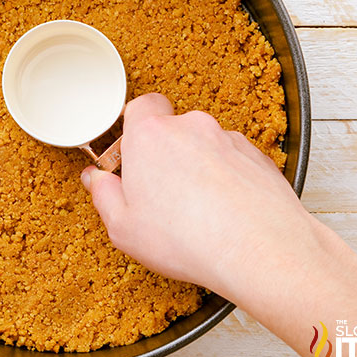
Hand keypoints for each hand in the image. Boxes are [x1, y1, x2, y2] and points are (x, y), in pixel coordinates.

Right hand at [80, 92, 313, 295]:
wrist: (259, 249)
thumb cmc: (189, 238)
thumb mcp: (124, 227)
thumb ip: (104, 195)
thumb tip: (98, 181)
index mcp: (150, 135)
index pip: (139, 107)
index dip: (132, 128)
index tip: (129, 156)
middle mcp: (191, 127)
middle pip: (171, 130)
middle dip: (165, 156)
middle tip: (160, 194)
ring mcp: (227, 139)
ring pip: (204, 147)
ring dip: (198, 168)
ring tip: (197, 211)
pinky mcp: (256, 156)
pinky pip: (232, 162)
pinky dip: (227, 179)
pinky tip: (224, 212)